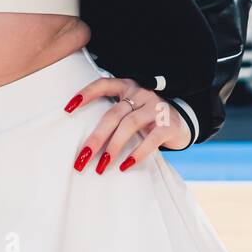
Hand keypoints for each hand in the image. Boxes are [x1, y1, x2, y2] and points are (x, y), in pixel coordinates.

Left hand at [64, 75, 190, 173]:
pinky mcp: (168, 124)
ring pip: (129, 125)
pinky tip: (125, 166)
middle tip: (82, 158)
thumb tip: (85, 142)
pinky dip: (137, 154)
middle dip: (96, 138)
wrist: (183, 122)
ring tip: (102, 166)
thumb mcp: (131, 110)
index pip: (104, 84)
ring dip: (113, 147)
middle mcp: (141, 94)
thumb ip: (114, 115)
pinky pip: (151, 139)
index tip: (67, 109)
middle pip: (113, 114)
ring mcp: (156, 108)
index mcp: (128, 87)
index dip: (86, 94)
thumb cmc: (147, 119)